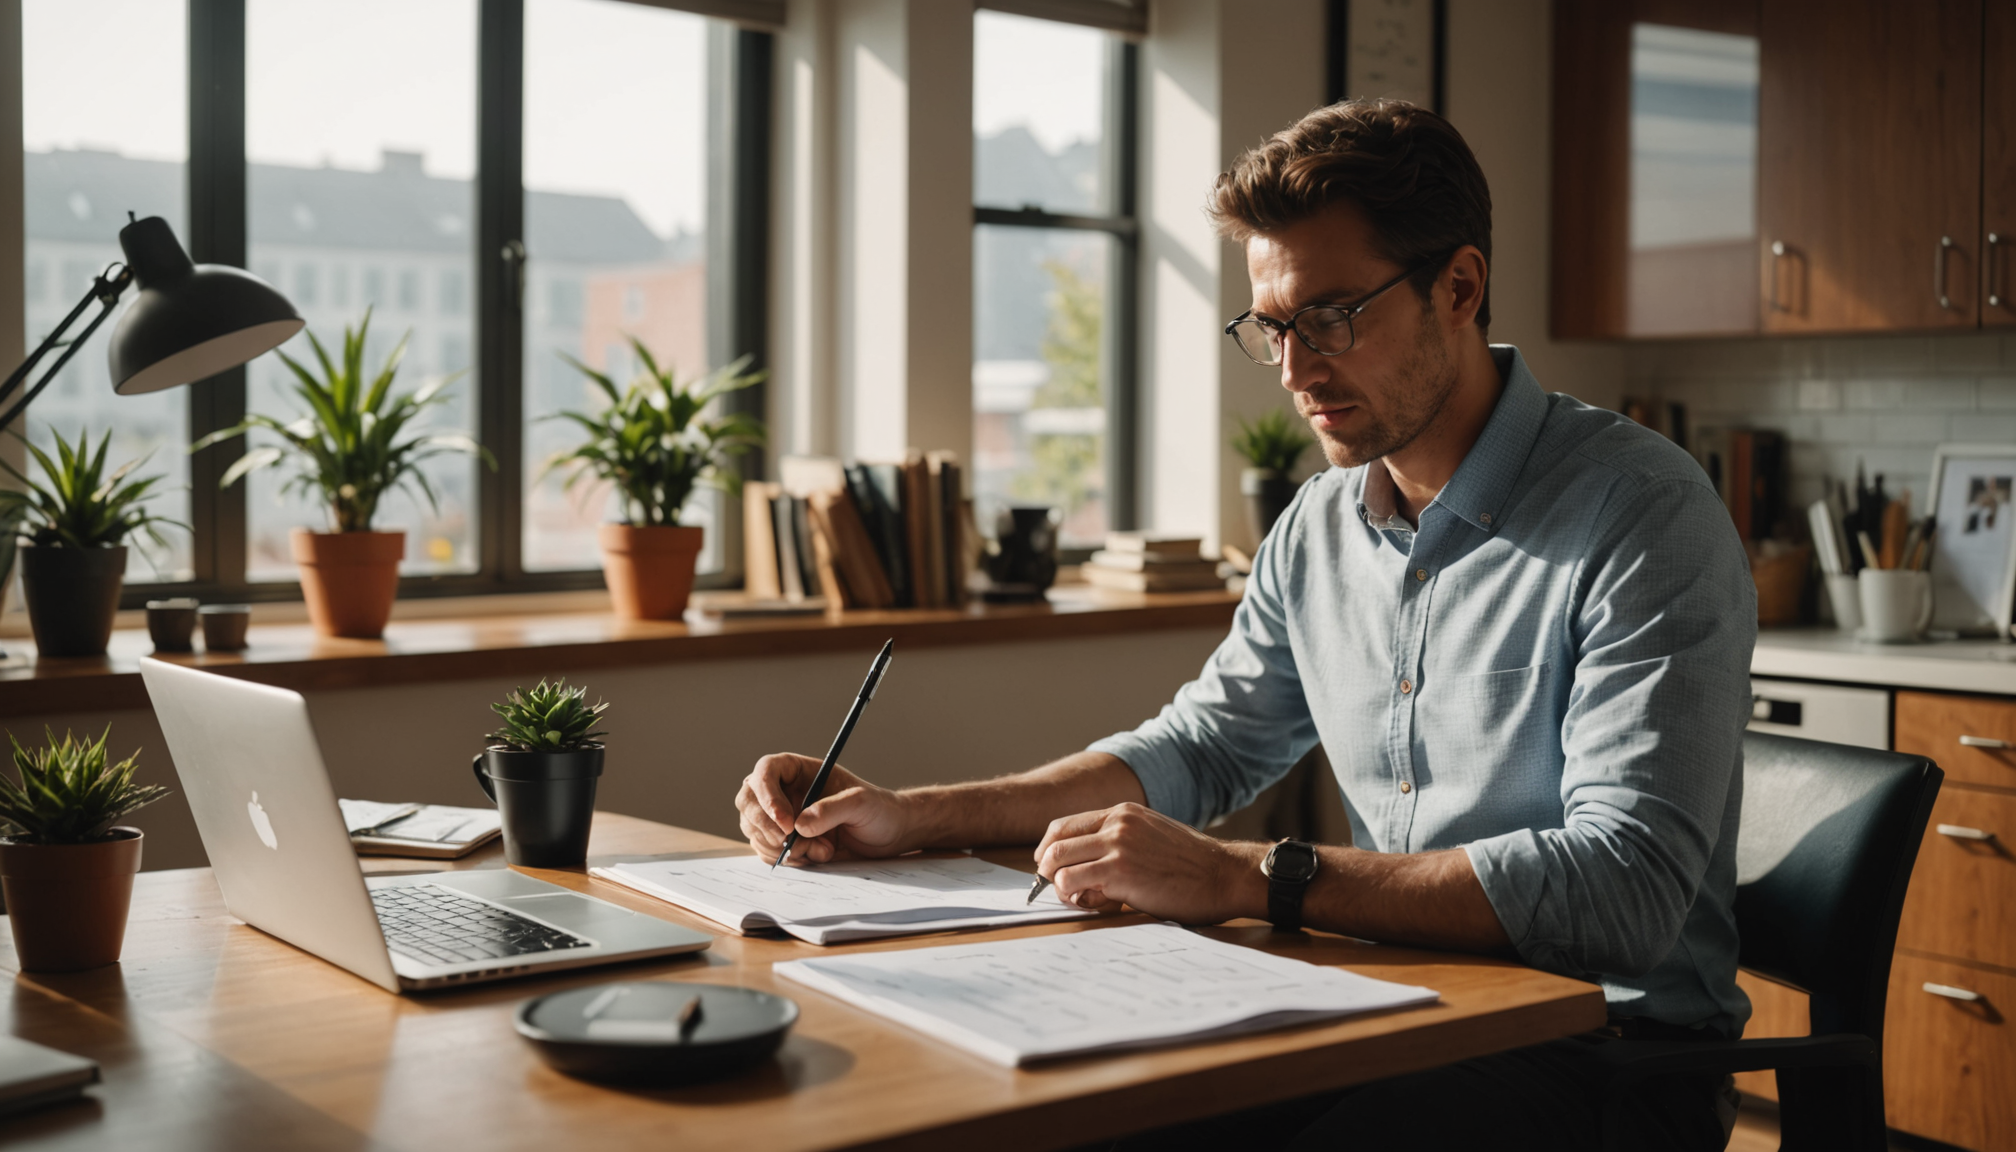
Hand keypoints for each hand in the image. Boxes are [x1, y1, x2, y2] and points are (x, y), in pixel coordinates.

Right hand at [736, 753, 915, 863]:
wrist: (889, 836)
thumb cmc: (879, 809)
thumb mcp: (862, 803)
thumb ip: (831, 809)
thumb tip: (800, 825)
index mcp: (799, 771)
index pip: (765, 771)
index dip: (766, 795)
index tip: (786, 821)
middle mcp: (785, 792)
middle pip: (748, 801)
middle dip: (764, 826)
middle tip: (790, 842)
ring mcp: (781, 818)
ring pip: (755, 831)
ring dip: (783, 848)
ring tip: (821, 849)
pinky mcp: (786, 842)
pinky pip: (768, 852)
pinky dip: (789, 860)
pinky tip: (817, 856)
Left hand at [1033, 802, 1266, 923]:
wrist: (1224, 874)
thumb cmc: (1194, 866)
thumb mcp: (1152, 838)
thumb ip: (1120, 844)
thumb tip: (1086, 868)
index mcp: (1123, 812)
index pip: (1065, 826)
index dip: (1049, 851)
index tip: (1049, 870)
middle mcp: (1116, 823)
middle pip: (1054, 843)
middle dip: (1047, 871)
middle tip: (1058, 890)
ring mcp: (1117, 845)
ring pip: (1057, 862)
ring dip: (1060, 886)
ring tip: (1084, 900)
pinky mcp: (1119, 871)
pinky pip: (1072, 882)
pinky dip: (1074, 897)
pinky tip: (1097, 904)